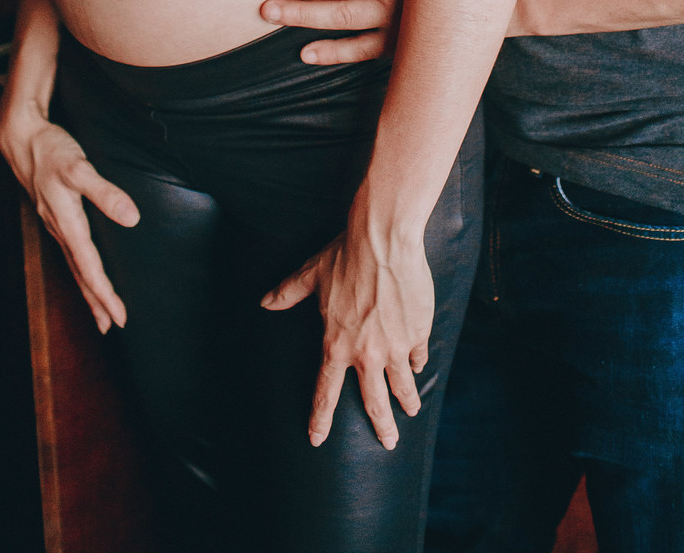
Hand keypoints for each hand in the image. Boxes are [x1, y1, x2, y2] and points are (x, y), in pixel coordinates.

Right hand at [0, 104, 138, 332]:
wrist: (21, 137)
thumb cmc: (50, 150)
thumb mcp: (79, 168)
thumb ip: (105, 192)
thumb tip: (132, 217)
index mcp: (67, 222)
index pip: (89, 267)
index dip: (105, 293)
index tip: (119, 317)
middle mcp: (59, 228)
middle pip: (80, 273)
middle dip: (95, 301)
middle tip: (110, 326)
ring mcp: (55, 222)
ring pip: (73, 264)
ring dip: (87, 289)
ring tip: (99, 312)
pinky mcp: (55, 214)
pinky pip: (70, 250)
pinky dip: (79, 268)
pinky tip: (84, 270)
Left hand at [261, 215, 433, 448]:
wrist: (384, 241)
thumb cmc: (345, 255)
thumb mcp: (311, 274)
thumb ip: (288, 293)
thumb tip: (264, 301)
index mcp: (337, 345)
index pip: (326, 392)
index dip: (321, 418)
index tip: (317, 439)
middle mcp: (366, 353)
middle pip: (373, 401)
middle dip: (381, 426)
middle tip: (387, 443)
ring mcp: (395, 345)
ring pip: (402, 385)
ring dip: (406, 402)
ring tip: (410, 412)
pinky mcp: (417, 332)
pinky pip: (418, 355)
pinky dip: (418, 363)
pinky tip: (419, 367)